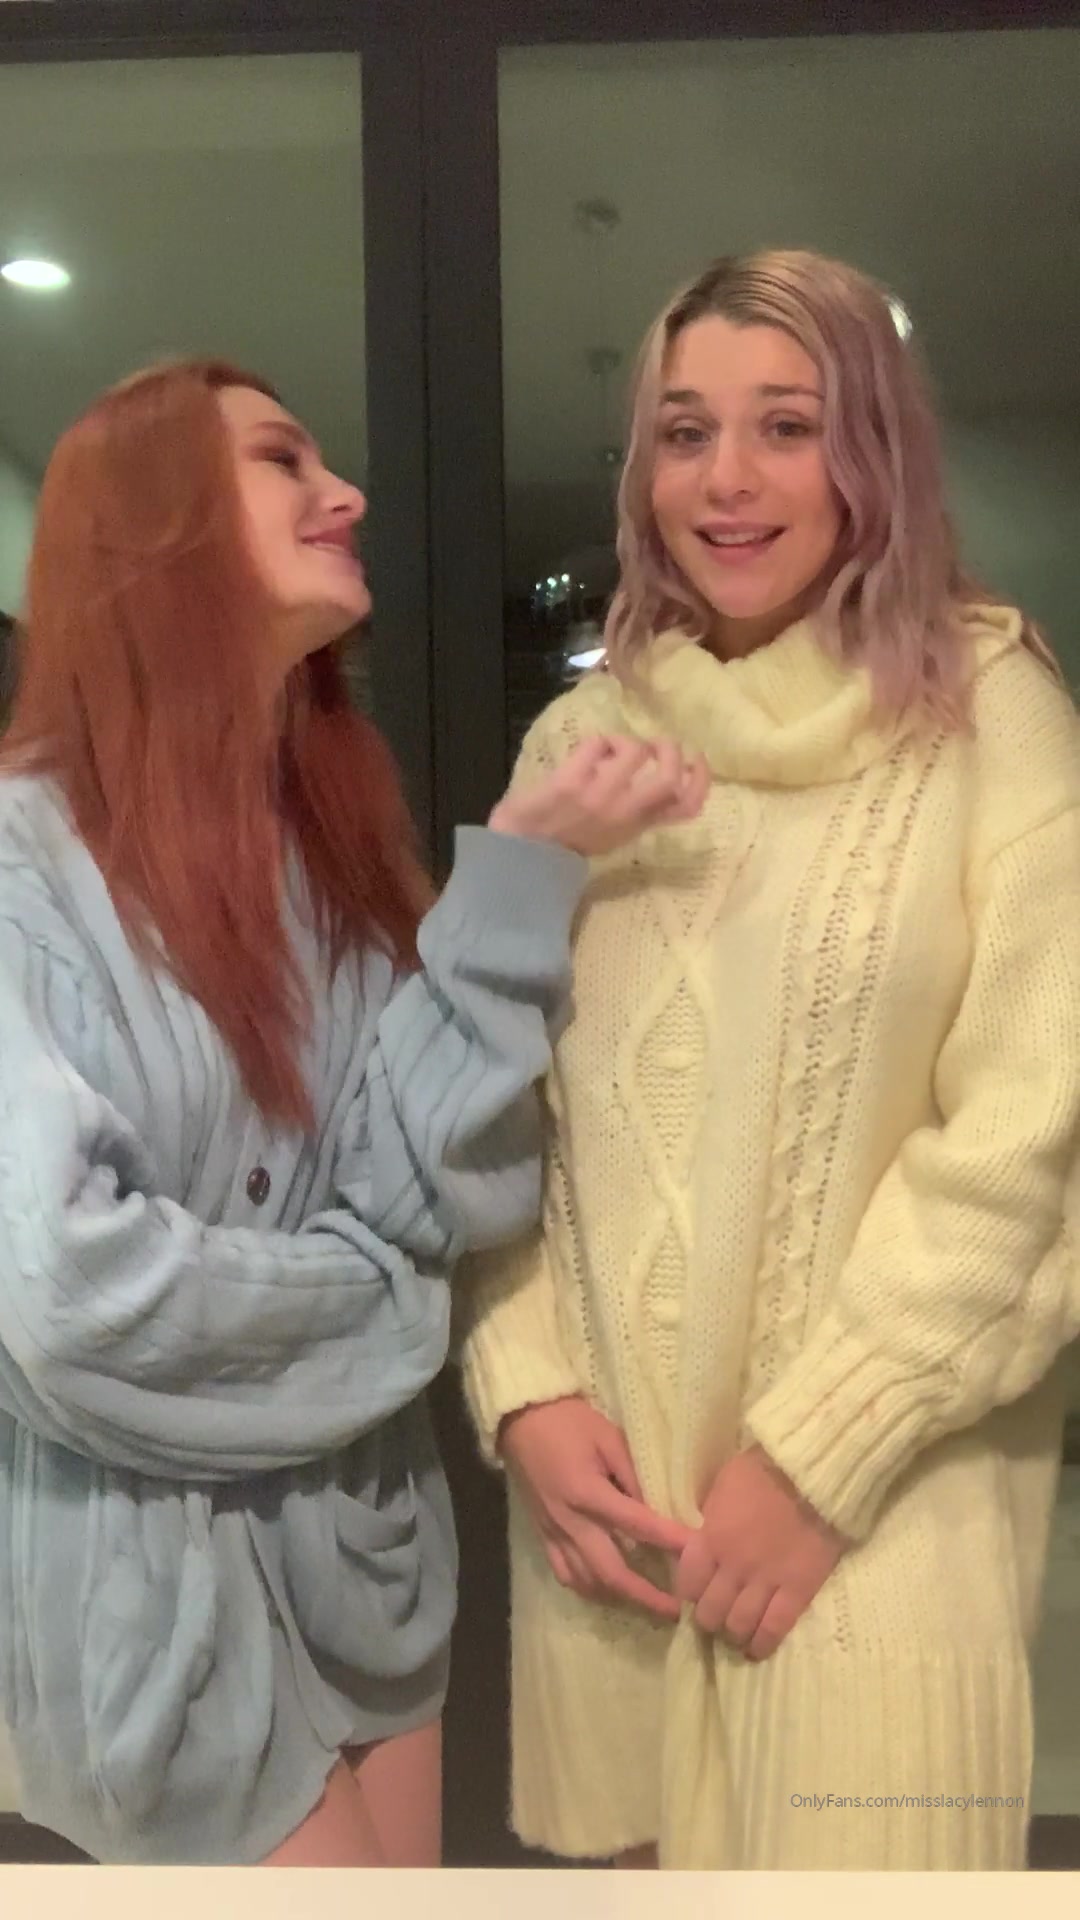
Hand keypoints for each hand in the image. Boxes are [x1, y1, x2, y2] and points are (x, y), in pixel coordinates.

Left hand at [488, 735, 708, 856]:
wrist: (519, 856)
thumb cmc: (563, 845)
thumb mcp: (610, 836)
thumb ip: (634, 813)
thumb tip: (648, 776)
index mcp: (637, 826)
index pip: (687, 806)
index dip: (701, 779)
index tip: (697, 761)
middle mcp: (624, 813)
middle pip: (671, 777)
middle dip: (670, 750)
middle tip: (655, 745)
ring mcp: (598, 797)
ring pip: (635, 752)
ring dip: (627, 741)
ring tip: (611, 749)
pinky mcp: (570, 782)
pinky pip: (596, 743)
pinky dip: (597, 740)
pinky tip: (586, 752)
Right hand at [499, 1396, 692, 1619]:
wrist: (522, 1419)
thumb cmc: (570, 1421)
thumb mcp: (609, 1437)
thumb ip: (633, 1475)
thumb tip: (657, 1509)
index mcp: (588, 1492)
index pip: (638, 1525)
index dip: (670, 1542)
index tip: (698, 1555)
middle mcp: (570, 1521)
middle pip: (611, 1572)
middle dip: (645, 1595)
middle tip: (677, 1610)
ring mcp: (553, 1532)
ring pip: (587, 1581)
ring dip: (619, 1597)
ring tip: (647, 1603)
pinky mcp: (542, 1535)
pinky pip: (565, 1573)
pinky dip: (588, 1587)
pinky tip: (607, 1589)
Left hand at [675, 1447, 846, 1660]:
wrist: (813, 1472)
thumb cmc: (764, 1470)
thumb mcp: (722, 1487)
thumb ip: (710, 1519)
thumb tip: (703, 1540)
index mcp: (711, 1538)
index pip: (688, 1583)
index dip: (690, 1594)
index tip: (697, 1594)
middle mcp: (733, 1566)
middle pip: (710, 1612)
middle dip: (710, 1619)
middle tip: (717, 1617)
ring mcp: (766, 1581)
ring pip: (739, 1625)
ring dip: (734, 1634)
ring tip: (737, 1633)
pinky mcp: (798, 1590)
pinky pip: (775, 1628)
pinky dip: (762, 1644)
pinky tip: (757, 1649)